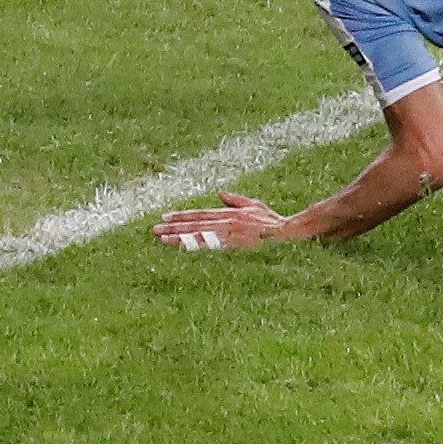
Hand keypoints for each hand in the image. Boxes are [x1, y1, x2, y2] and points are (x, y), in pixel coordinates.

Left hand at [155, 194, 293, 251]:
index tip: (165, 216)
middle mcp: (225, 223)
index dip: (181, 216)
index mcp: (228, 214)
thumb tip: (220, 192)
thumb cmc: (272, 221)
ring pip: (199, 236)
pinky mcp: (234, 248)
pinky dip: (196, 249)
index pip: (199, 214)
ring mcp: (228, 236)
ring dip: (179, 238)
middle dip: (173, 227)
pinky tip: (182, 251)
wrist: (287, 233)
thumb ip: (234, 199)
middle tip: (155, 229)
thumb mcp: (253, 205)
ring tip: (162, 239)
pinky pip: (210, 249)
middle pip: (195, 225)